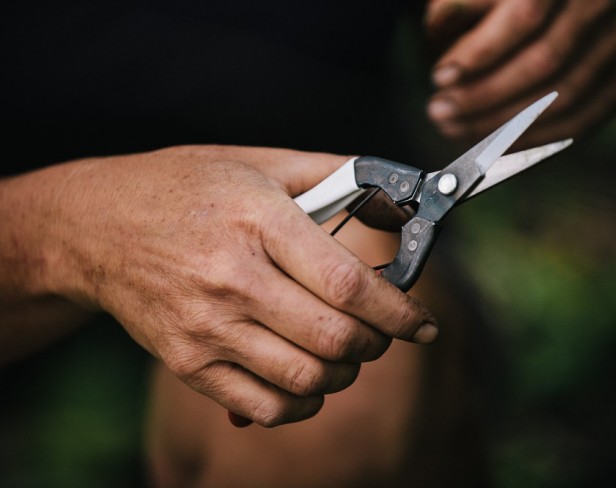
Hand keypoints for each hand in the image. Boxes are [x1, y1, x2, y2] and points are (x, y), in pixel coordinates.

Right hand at [2, 145, 436, 426]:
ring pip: (306, 378)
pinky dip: (303, 403)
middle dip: (377, 344)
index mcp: (258, 221)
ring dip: (345, 373)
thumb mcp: (260, 164)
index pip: (348, 284)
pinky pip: (264, 407)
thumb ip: (337, 176)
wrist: (97, 225)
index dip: (398, 311)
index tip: (422, 323)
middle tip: (382, 334)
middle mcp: (232, 278)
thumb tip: (402, 204)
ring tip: (346, 353)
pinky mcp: (187, 361)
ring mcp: (206, 326)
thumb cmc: (186, 188)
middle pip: (334, 338)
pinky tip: (308, 377)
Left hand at [425, 0, 615, 147]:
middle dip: (484, 96)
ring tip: (456, 126)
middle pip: (544, 61)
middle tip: (441, 111)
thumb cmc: (495, 4)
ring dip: (502, 125)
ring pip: (562, 98)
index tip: (441, 76)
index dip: (481, 51)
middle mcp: (597, 4)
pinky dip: (534, 140)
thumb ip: (455, 5)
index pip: (526, 14)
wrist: (542, 13)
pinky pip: (582, 122)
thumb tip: (437, 26)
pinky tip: (495, 142)